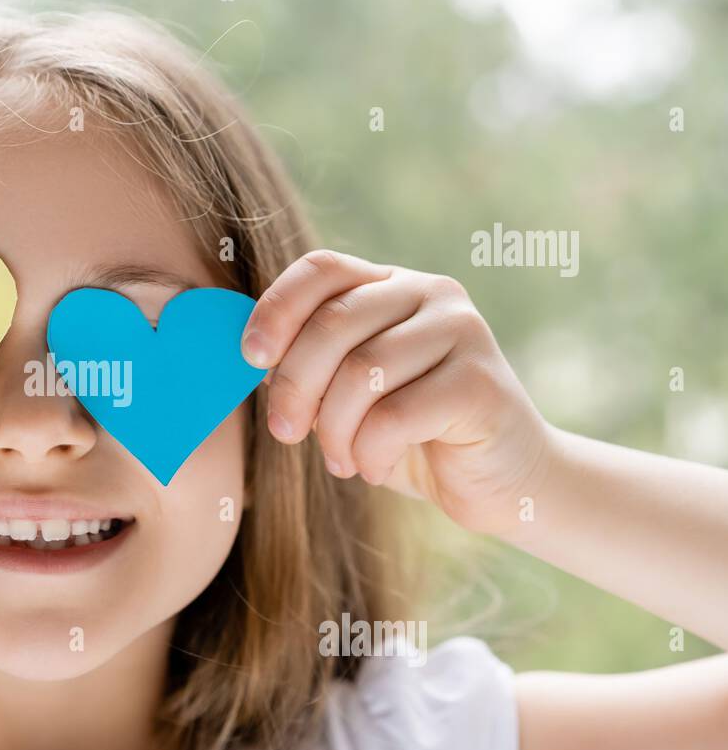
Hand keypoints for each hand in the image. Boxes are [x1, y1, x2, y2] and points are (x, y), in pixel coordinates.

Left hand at [241, 249, 553, 535]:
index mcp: (392, 285)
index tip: (251, 358)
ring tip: (343, 460)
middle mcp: (431, 293)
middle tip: (286, 433)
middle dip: (294, 387)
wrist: (500, 480)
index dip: (276, 309)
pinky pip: (394, 416)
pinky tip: (377, 467)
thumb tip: (250, 356)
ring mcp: (462, 332)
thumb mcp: (347, 394)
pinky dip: (370, 454)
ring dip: (335, 432)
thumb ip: (309, 365)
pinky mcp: (480, 383)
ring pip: (361, 373)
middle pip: (333, 323)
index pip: (322, 269)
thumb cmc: (412, 435)